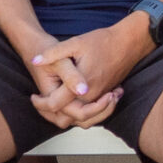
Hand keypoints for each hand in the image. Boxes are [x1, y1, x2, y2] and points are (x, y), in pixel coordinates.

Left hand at [28, 16, 145, 127]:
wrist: (129, 43)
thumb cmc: (103, 42)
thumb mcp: (75, 43)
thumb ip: (53, 53)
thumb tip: (35, 61)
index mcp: (81, 86)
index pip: (55, 106)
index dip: (40, 104)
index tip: (34, 96)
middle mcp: (91, 97)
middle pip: (68, 119)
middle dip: (52, 114)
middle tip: (42, 102)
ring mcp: (100, 98)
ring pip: (81, 119)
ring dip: (66, 116)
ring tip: (54, 104)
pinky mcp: (106, 96)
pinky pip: (91, 113)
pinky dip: (80, 112)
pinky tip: (71, 100)